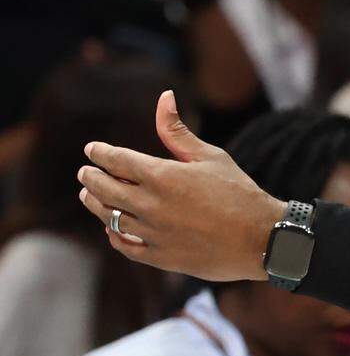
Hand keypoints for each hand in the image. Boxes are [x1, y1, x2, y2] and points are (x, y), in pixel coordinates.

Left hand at [77, 91, 283, 280]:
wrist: (258, 237)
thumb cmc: (238, 191)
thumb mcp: (211, 155)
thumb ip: (178, 131)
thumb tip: (164, 97)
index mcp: (163, 176)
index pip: (118, 160)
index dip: (101, 153)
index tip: (92, 149)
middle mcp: (151, 205)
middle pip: (105, 189)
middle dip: (91, 177)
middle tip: (85, 172)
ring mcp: (152, 234)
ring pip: (109, 217)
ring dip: (95, 204)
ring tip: (89, 196)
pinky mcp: (159, 257)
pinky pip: (124, 245)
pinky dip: (113, 234)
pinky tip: (112, 228)